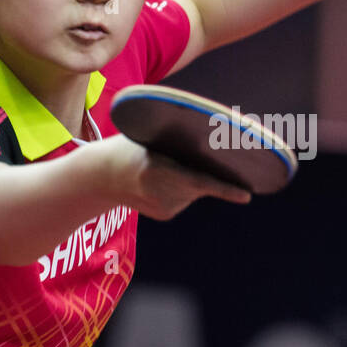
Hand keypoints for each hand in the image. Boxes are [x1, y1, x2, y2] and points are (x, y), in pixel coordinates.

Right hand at [98, 134, 250, 219]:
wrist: (100, 177)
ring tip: (163, 168)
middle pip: (200, 183)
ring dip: (190, 177)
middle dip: (206, 172)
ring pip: (195, 190)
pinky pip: (187, 196)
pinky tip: (162, 182)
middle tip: (188, 159)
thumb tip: (213, 132)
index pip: (199, 182)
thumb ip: (176, 139)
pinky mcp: (166, 214)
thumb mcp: (146, 136)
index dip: (225, 189)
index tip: (246, 195)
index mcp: (157, 171)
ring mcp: (165, 207)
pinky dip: (182, 187)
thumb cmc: (128, 146)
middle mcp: (162, 193)